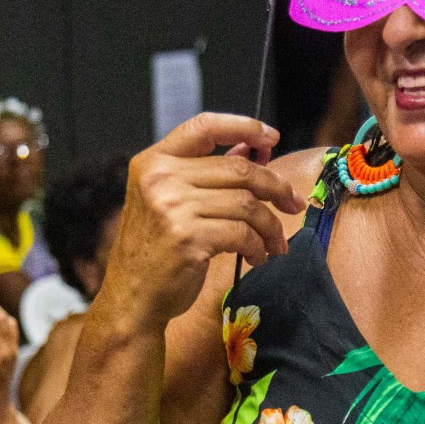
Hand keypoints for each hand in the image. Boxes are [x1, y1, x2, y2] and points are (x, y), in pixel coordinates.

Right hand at [99, 113, 302, 329]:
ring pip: (247, 204)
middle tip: (293, 203)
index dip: (244, 127)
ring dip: (270, 226)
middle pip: (238, 170)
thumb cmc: (156, 250)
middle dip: (275, 187)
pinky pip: (242, 233)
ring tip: (273, 243)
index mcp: (153, 161)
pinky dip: (259, 246)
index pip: (204, 126)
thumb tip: (251, 149)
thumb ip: (206, 173)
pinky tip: (258, 256)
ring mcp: (172, 207)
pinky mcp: (188, 237)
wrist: (132, 297)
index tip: (272, 137)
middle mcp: (160, 178)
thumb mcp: (170, 201)